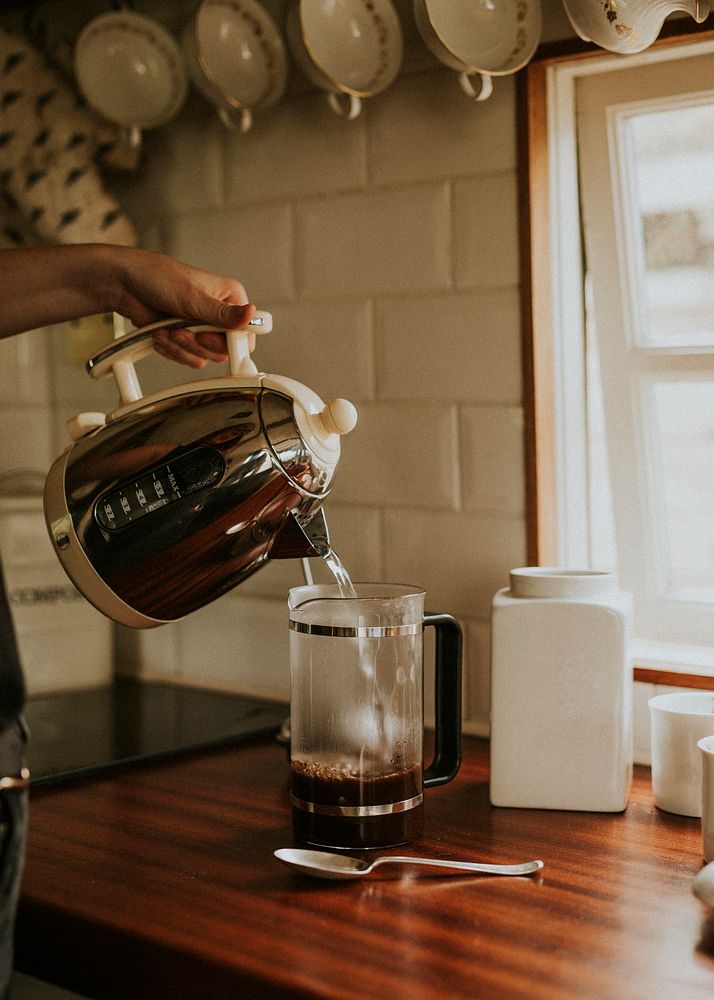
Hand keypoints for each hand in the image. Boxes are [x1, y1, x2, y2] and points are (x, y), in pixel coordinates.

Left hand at [114, 248, 255, 368]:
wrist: (125, 285)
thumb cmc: (158, 278)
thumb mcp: (194, 297)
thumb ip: (224, 313)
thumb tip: (252, 314)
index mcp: (230, 299)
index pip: (245, 333)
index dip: (230, 342)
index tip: (209, 338)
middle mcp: (218, 315)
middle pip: (222, 350)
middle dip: (197, 343)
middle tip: (182, 330)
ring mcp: (200, 328)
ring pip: (202, 357)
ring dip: (181, 347)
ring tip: (168, 330)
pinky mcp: (183, 339)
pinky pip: (186, 358)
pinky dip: (170, 350)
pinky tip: (161, 333)